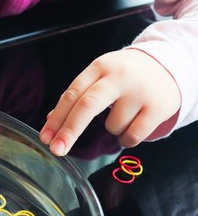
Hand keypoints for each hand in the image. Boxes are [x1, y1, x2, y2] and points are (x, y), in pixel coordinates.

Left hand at [40, 49, 180, 155]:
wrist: (169, 65)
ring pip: (112, 126)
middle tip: (56, 150)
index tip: (45, 138)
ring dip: (112, 130)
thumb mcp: (99, 78)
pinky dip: (126, 139)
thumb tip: (50, 122)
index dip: (57, 119)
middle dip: (69, 131)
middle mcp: (119, 76)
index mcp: (99, 67)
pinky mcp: (158, 107)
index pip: (72, 94)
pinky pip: (131, 136)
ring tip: (124, 113)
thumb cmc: (124, 76)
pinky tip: (133, 124)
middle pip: (87, 106)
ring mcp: (140, 91)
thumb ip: (76, 98)